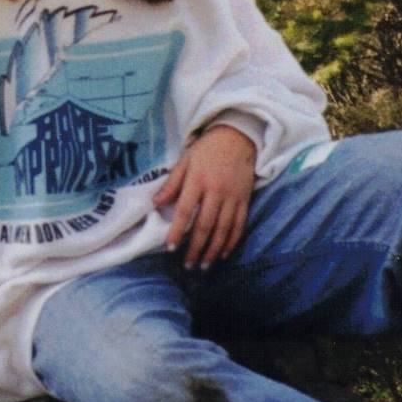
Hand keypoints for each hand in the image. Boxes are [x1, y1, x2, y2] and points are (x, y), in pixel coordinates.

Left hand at [153, 125, 256, 268]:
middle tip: (188, 265)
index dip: (177, 231)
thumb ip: (172, 183)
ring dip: (213, 250)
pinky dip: (232, 241)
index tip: (171, 248)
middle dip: (196, 247)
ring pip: (223, 229)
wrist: (238, 136)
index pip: (185, 211)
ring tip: (204, 265)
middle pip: (205, 225)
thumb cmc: (206, 149)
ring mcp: (232, 197)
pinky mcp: (245, 199)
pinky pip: (240, 224)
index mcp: (197, 181)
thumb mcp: (185, 160)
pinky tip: (224, 253)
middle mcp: (216, 192)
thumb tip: (156, 203)